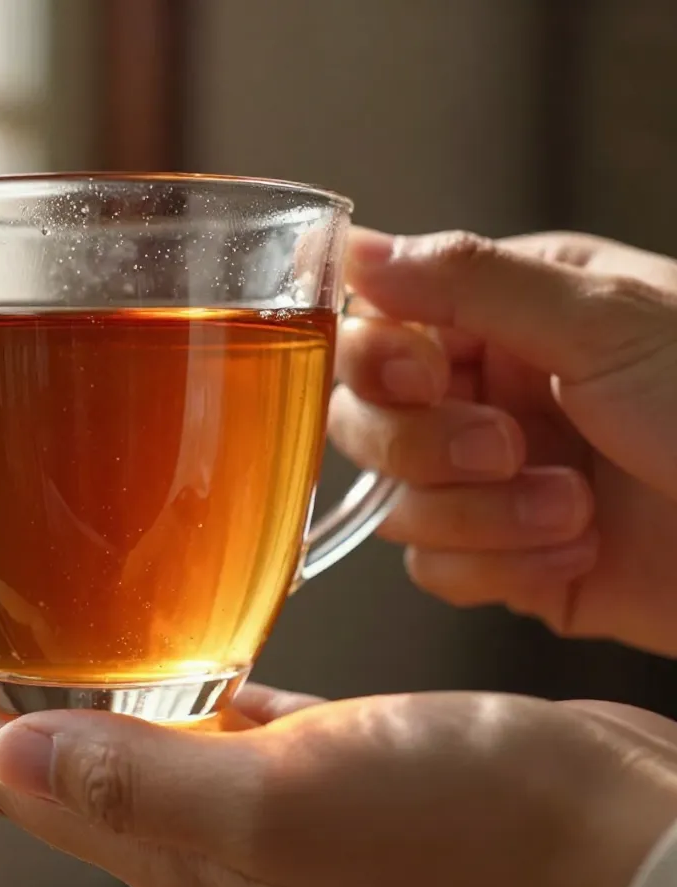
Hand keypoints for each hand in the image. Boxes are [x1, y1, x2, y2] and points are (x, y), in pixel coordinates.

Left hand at [0, 640, 676, 886]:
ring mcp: (253, 786)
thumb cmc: (478, 845)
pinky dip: (156, 662)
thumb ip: (148, 790)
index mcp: (172, 840)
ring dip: (50, 673)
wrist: (608, 847)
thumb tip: (9, 760)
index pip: (5, 770)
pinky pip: (206, 699)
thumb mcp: (295, 817)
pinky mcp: (316, 747)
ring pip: (115, 717)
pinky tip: (148, 627)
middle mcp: (196, 819)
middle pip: (40, 743)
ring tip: (5, 623)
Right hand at [332, 228, 676, 654]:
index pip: (376, 325)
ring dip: (479, 516)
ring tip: (573, 507)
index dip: (374, 358)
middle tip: (507, 448)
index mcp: (505, 314)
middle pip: (365, 420)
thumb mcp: (605, 322)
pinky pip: (437, 569)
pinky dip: (502, 567)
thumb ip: (468, 281)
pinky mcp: (505, 560)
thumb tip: (353, 245)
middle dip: (427, 446)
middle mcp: (486, 394)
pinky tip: (579, 549)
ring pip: (397, 503)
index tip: (420, 379)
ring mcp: (491, 482)